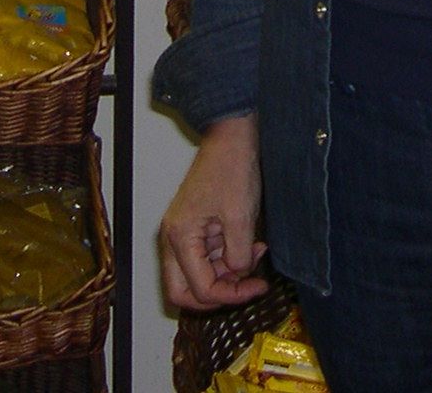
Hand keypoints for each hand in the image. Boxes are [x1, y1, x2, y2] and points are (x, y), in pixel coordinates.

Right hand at [159, 115, 268, 310]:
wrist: (232, 136)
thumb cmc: (232, 168)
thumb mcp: (241, 216)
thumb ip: (238, 255)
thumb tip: (238, 275)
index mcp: (179, 237)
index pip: (199, 289)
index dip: (231, 295)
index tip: (258, 286)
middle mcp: (174, 239)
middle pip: (185, 292)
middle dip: (219, 294)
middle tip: (248, 285)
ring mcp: (184, 234)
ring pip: (199, 276)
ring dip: (228, 275)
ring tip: (257, 254)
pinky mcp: (196, 228)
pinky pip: (208, 258)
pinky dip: (229, 258)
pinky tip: (252, 246)